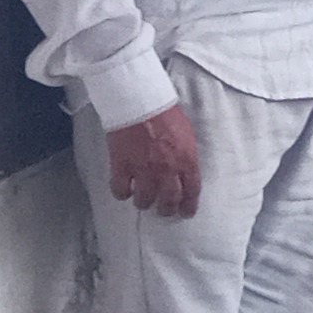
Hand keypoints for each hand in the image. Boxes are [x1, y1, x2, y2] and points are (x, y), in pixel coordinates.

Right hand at [106, 102, 203, 217]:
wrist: (139, 100)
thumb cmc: (165, 112)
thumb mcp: (187, 134)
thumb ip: (187, 155)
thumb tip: (185, 170)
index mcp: (186, 160)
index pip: (191, 191)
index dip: (188, 205)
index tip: (186, 212)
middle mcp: (167, 170)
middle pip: (169, 201)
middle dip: (167, 209)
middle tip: (164, 210)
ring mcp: (143, 170)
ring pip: (144, 200)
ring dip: (144, 202)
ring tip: (142, 200)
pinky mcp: (122, 166)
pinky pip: (121, 190)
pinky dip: (122, 193)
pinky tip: (123, 190)